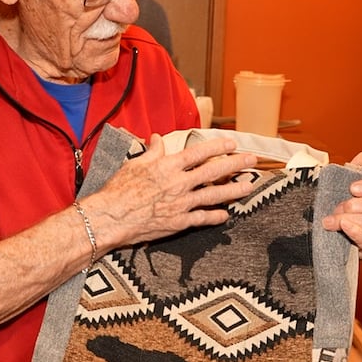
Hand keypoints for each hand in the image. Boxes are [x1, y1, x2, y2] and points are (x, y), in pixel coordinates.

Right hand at [83, 134, 257, 248]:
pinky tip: (226, 215)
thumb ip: (152, 152)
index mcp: (168, 167)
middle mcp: (179, 184)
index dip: (217, 147)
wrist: (110, 218)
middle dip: (235, 164)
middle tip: (251, 160)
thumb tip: (158, 138)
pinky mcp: (178, 223)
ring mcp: (181, 204)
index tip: (231, 143)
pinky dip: (215, 217)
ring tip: (249, 186)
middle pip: (213, 172)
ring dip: (234, 190)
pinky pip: (202, 218)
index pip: (198, 153)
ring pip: (214, 196)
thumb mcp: (134, 164)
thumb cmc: (118, 190)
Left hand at [322, 152, 361, 258]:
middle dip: (356, 205)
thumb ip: (351, 172)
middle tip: (338, 206)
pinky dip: (356, 232)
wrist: (313, 232)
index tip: (352, 188)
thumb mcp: (336, 186)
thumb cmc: (329, 207)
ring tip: (330, 221)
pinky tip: (344, 227)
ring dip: (350, 219)